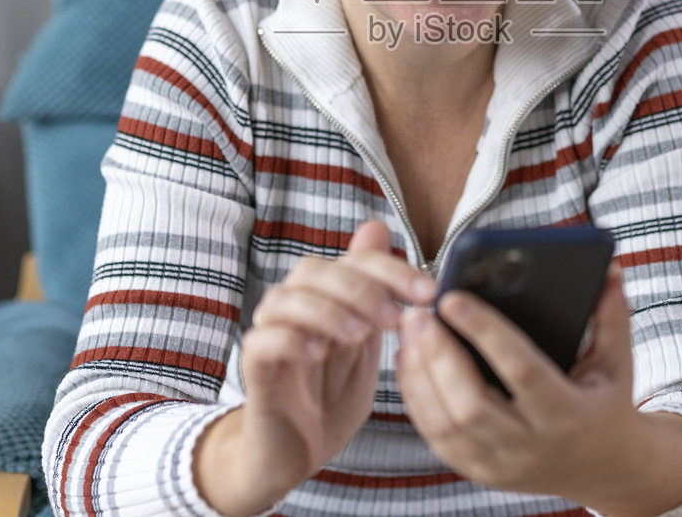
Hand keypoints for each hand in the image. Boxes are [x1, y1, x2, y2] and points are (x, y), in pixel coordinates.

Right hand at [196, 220, 435, 514]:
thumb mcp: (365, 346)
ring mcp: (269, 337)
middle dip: (361, 287)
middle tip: (395, 316)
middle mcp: (292, 308)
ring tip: (360, 336)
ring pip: (284, 299)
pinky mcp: (253, 372)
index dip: (391, 268)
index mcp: (323, 297)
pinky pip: (261, 341)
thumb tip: (378, 228)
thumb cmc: (330, 397)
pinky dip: (292, 340)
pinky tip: (320, 353)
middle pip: (314, 271)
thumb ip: (374, 295)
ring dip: (327, 310)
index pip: (351, 261)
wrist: (294, 454)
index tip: (428, 292)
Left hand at [396, 264, 681, 514]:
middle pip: (471, 404)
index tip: (452, 298)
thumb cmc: (606, 405)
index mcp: (568, 414)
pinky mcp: (479, 471)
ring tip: (410, 329)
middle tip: (418, 312)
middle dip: (438, 355)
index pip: (521, 369)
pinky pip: (436, 437)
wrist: (603, 469)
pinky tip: (410, 360)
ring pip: (445, 424)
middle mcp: (532, 445)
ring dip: (419, 374)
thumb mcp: (616, 362)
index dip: (485, 332)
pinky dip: (416, 397)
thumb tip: (610, 265)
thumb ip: (611, 314)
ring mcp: (501, 465)